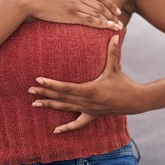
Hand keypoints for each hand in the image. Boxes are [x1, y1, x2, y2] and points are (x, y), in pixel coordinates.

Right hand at [21, 0, 122, 29]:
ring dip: (109, 21)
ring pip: (97, 13)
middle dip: (112, 13)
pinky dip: (100, 24)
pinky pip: (89, 20)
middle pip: (100, 5)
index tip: (116, 9)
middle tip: (120, 20)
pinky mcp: (70, 15)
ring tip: (118, 27)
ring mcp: (75, 5)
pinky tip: (107, 28)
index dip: (109, 2)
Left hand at [28, 35, 143, 132]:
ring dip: (50, 106)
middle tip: (30, 90)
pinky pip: (78, 123)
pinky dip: (67, 128)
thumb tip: (115, 34)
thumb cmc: (124, 83)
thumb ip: (113, 52)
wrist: (134, 101)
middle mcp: (86, 101)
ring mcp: (88, 110)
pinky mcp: (92, 115)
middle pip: (61, 97)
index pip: (66, 87)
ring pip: (65, 108)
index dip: (52, 84)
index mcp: (90, 90)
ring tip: (35, 104)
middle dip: (45, 93)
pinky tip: (55, 131)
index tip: (39, 80)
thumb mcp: (116, 68)